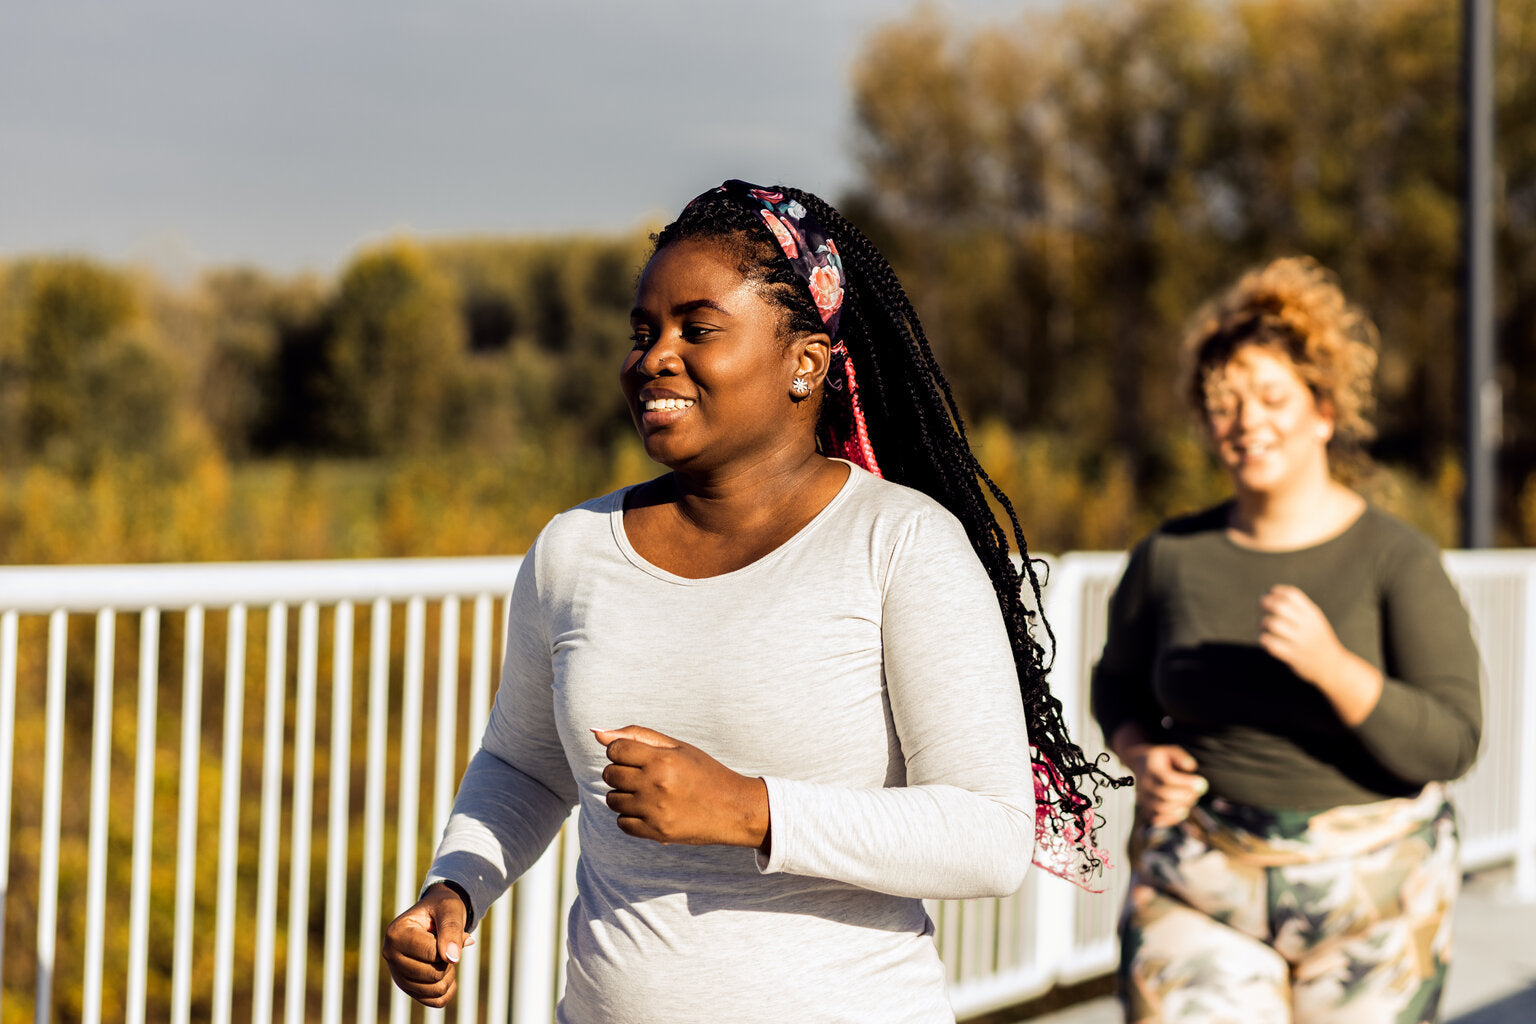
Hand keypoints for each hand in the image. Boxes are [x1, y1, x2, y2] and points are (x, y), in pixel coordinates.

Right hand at [382, 883, 474, 1006]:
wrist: (435, 914)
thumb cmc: (442, 908)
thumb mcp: (449, 909)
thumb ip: (451, 929)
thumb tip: (452, 958)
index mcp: (395, 934)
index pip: (431, 953)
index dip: (449, 944)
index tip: (447, 930)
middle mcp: (390, 957)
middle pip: (432, 974)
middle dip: (449, 961)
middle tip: (447, 944)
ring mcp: (397, 974)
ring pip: (434, 990)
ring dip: (449, 974)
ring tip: (445, 955)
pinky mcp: (408, 987)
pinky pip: (435, 1001)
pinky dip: (448, 989)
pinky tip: (447, 971)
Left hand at [593, 725, 768, 847]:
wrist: (733, 808)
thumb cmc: (704, 772)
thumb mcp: (677, 747)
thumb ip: (637, 736)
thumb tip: (596, 732)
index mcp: (662, 760)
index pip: (615, 749)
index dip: (621, 751)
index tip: (635, 756)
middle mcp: (656, 784)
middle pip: (610, 774)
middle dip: (620, 772)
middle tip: (642, 775)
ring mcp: (655, 811)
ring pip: (613, 800)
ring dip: (623, 795)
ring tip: (646, 793)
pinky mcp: (656, 832)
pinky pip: (623, 823)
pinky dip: (631, 817)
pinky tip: (649, 810)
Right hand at [1111, 725, 1206, 827]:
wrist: (1137, 764)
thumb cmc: (1159, 759)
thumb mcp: (1169, 751)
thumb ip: (1181, 757)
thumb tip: (1192, 767)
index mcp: (1151, 769)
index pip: (1167, 779)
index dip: (1186, 783)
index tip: (1202, 783)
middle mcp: (1145, 785)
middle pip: (1164, 795)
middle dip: (1186, 796)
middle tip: (1198, 792)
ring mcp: (1143, 798)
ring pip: (1160, 808)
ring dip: (1180, 807)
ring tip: (1191, 799)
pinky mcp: (1144, 808)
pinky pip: (1156, 819)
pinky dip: (1171, 819)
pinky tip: (1182, 811)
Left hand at [1258, 584, 1345, 685]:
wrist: (1333, 667)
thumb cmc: (1317, 640)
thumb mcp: (1313, 620)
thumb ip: (1296, 608)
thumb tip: (1268, 594)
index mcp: (1312, 614)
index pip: (1291, 594)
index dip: (1275, 592)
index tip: (1268, 595)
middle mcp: (1307, 625)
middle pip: (1280, 606)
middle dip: (1264, 603)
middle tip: (1260, 607)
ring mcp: (1300, 642)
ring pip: (1272, 624)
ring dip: (1262, 623)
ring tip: (1263, 627)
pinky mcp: (1293, 656)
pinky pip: (1270, 643)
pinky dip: (1263, 639)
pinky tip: (1265, 640)